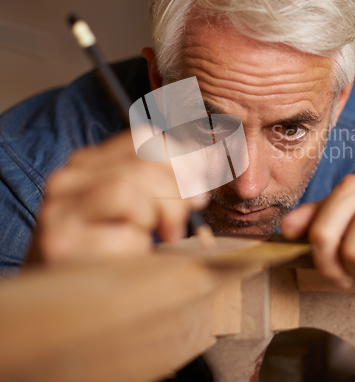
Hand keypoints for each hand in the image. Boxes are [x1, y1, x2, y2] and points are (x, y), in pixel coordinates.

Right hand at [32, 131, 206, 263]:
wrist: (60, 303)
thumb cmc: (110, 251)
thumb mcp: (136, 208)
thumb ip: (163, 182)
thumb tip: (208, 163)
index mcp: (88, 164)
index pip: (144, 139)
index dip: (182, 161)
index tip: (199, 190)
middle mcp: (67, 179)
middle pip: (142, 166)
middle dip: (177, 196)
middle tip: (181, 225)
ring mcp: (59, 210)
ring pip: (128, 191)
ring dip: (155, 220)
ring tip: (155, 240)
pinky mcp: (61, 244)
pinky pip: (122, 236)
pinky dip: (140, 249)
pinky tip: (131, 260)